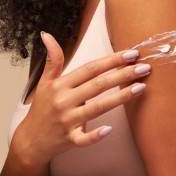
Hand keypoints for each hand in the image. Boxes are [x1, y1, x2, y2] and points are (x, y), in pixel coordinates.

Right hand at [10, 31, 150, 164]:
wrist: (31, 140)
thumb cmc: (42, 108)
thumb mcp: (44, 82)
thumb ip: (52, 59)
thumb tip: (47, 34)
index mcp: (60, 85)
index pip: (90, 69)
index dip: (111, 60)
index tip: (131, 53)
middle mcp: (64, 101)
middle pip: (98, 85)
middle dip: (122, 74)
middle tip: (144, 67)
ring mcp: (67, 121)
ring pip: (97, 108)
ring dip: (120, 97)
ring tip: (141, 87)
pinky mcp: (69, 140)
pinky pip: (84, 138)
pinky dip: (95, 135)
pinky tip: (110, 129)